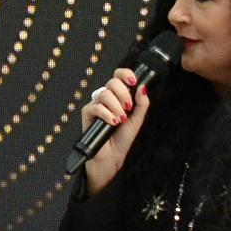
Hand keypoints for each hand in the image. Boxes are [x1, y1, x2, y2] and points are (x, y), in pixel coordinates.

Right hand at [79, 67, 151, 192]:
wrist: (112, 156)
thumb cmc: (122, 139)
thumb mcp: (137, 120)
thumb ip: (141, 103)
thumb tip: (143, 87)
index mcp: (118, 96)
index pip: (119, 76)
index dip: (125, 74)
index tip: (133, 82)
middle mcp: (107, 98)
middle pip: (112, 82)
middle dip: (123, 94)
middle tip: (128, 108)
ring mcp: (96, 105)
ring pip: (104, 94)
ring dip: (116, 107)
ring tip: (120, 120)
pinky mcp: (87, 113)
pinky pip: (95, 106)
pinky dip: (106, 114)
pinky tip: (112, 122)